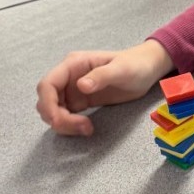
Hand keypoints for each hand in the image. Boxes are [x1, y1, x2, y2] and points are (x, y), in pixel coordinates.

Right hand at [36, 41, 172, 135]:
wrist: (147, 70)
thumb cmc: (135, 64)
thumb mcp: (121, 69)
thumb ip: (101, 76)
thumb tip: (80, 86)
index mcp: (73, 64)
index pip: (47, 84)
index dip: (47, 103)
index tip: (57, 119)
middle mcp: (69, 77)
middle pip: (46, 101)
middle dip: (57, 117)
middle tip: (81, 127)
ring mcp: (73, 90)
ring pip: (54, 111)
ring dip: (64, 123)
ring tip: (87, 128)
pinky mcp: (80, 102)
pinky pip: (65, 115)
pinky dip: (70, 125)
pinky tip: (87, 128)